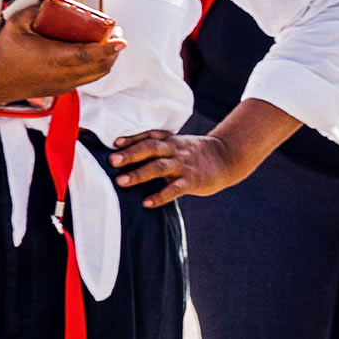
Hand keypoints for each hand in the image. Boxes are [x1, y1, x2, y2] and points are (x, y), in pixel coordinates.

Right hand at [0, 24, 124, 106]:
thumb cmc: (4, 51)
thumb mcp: (18, 23)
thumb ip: (37, 10)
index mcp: (56, 58)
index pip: (90, 55)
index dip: (109, 48)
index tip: (122, 40)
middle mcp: (64, 74)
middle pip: (100, 67)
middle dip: (113, 52)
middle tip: (116, 35)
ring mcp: (63, 84)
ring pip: (95, 76)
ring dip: (106, 62)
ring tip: (109, 46)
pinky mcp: (60, 89)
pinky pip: (86, 80)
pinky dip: (95, 69)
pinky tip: (93, 58)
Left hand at [109, 128, 244, 206]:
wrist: (226, 158)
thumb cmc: (194, 154)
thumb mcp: (178, 145)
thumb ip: (158, 149)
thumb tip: (127, 157)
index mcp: (171, 141)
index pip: (150, 136)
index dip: (132, 138)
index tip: (114, 143)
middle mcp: (175, 150)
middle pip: (151, 148)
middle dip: (130, 154)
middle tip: (112, 161)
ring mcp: (184, 165)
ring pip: (159, 167)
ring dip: (139, 174)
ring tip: (121, 182)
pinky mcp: (192, 181)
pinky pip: (174, 189)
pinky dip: (160, 196)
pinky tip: (147, 203)